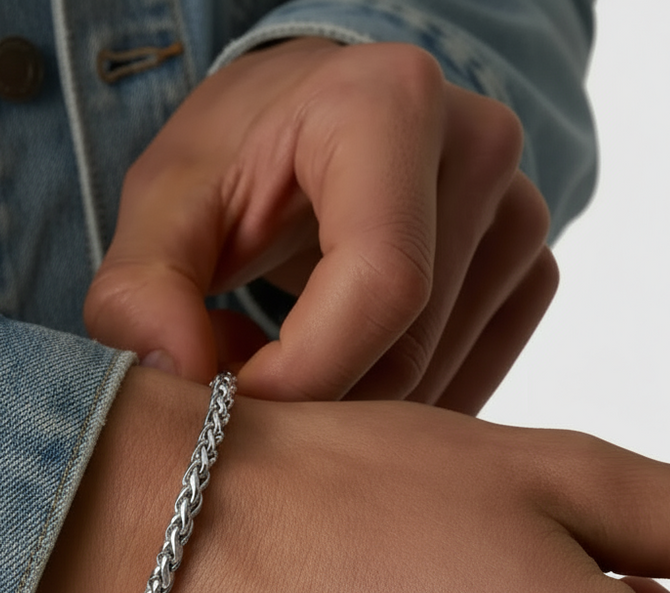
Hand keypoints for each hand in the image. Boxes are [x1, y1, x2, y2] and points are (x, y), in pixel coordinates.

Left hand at [84, 39, 556, 412]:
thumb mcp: (165, 204)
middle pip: (405, 350)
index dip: (300, 375)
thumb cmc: (238, 155)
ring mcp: (520, 214)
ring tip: (279, 363)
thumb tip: (176, 375)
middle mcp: (479, 150)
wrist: (309, 125)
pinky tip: (340, 371)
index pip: (380, 285)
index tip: (227, 402)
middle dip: (309, 400)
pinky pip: (467, 381)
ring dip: (344, 407)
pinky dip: (394, 405)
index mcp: (391, 107)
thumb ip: (141, 288)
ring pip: (435, 382)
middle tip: (237, 386)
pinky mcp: (528, 270)